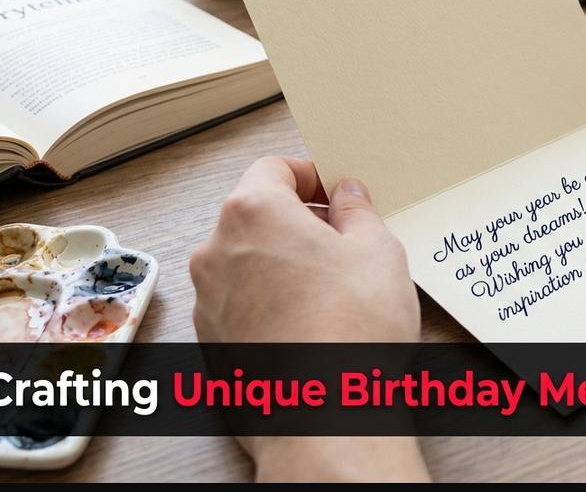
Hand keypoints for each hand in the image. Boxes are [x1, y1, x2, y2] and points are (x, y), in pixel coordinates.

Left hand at [190, 156, 428, 480]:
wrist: (325, 416)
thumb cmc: (351, 332)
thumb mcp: (379, 250)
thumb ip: (357, 211)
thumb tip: (346, 196)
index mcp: (253, 212)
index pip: (274, 168)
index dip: (311, 176)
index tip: (335, 193)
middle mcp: (216, 252)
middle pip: (256, 215)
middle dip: (298, 223)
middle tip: (344, 243)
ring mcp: (207, 301)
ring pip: (247, 263)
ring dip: (282, 265)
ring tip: (333, 292)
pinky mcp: (211, 344)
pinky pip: (241, 305)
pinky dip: (270, 305)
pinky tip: (311, 326)